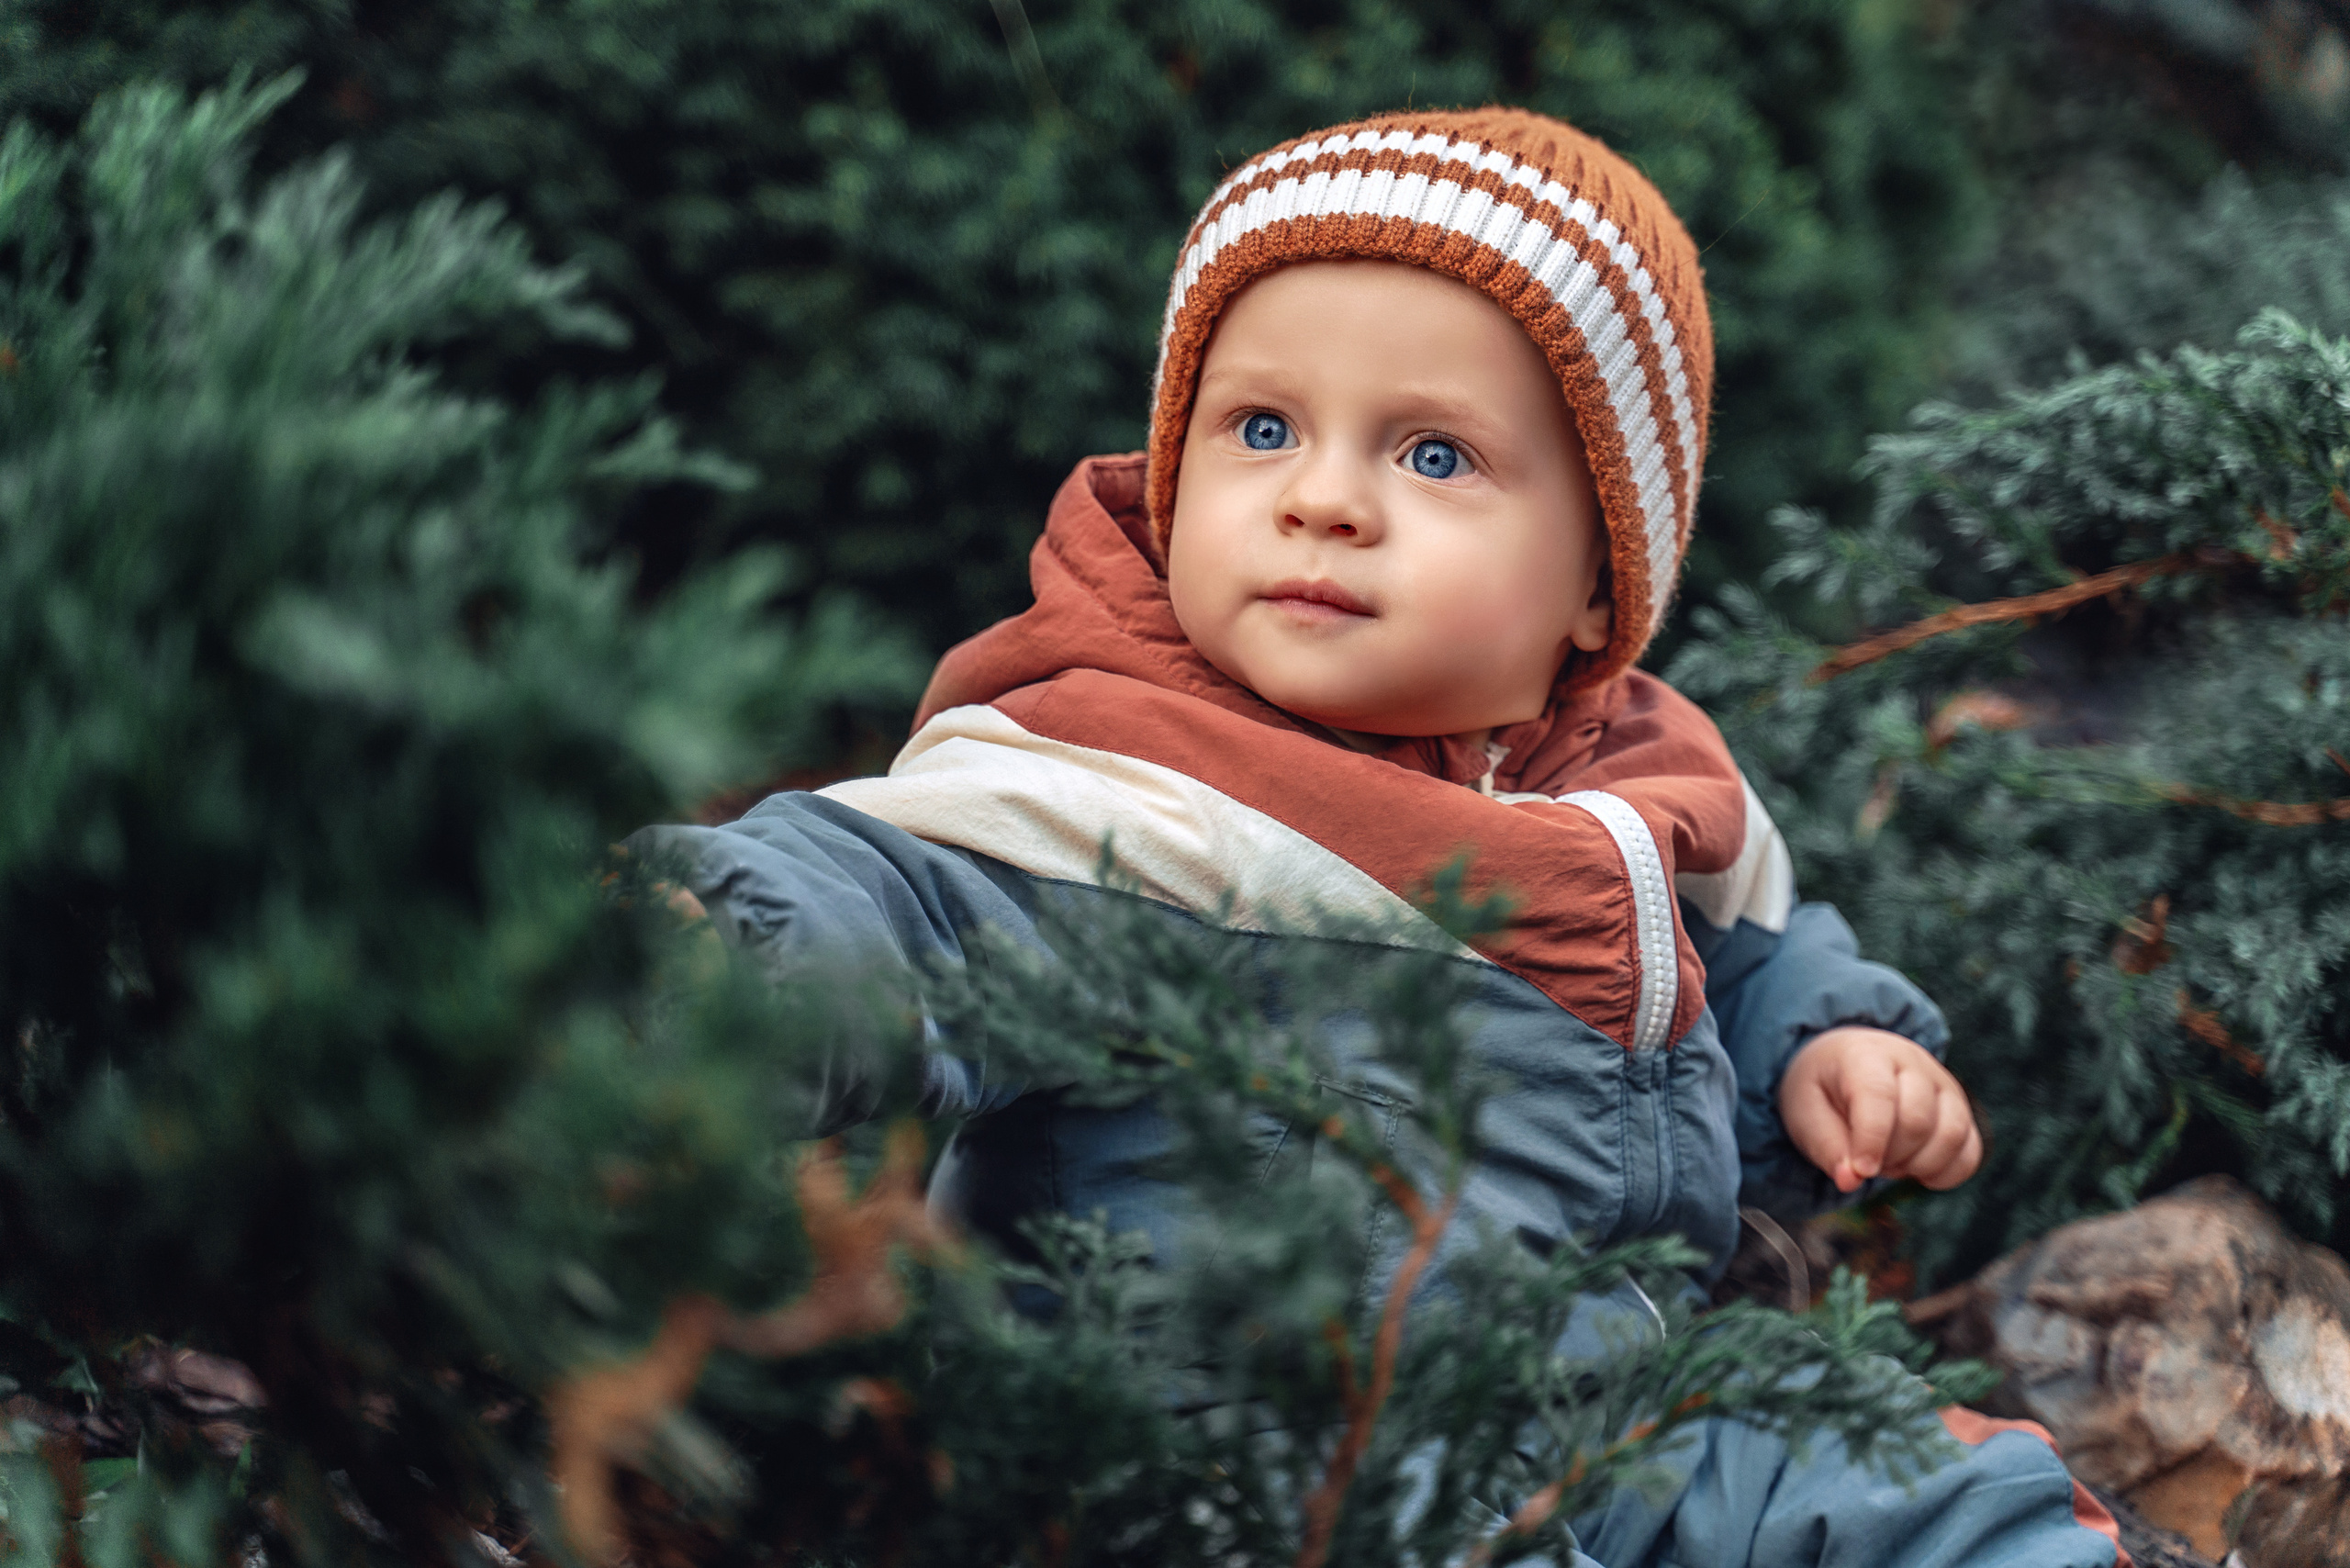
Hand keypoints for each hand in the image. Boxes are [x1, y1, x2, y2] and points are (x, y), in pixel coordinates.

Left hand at [1778, 1027, 1981, 1194]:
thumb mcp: (1806, 1112)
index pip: (1879, 1095)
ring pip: (1952, 1135)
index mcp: (1867, 1054)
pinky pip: (1970, 1152)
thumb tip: (1850, 1181)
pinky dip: (1946, 1174)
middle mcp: (1913, 1063)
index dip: (1872, 1139)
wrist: (1846, 1066)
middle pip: (1917, 1121)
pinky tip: (1917, 1173)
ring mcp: (1944, 1085)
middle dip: (1890, 1156)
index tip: (1861, 1171)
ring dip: (1919, 1165)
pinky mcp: (1961, 1111)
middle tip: (1865, 1161)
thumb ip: (1826, 1146)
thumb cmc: (1824, 1091)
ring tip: (1889, 1162)